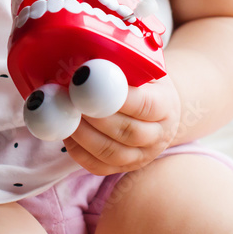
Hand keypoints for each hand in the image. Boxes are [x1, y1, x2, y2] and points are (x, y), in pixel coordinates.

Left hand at [63, 76, 181, 175]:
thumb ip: (123, 68)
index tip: (91, 85)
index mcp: (166, 107)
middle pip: (127, 132)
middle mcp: (158, 136)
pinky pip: (98, 166)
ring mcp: (142, 156)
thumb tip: (91, 65)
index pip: (144, 105)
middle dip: (95, 117)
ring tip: (65, 117)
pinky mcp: (124, 167)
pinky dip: (78, 152)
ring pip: (111, 152)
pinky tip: (66, 134)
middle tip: (72, 101)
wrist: (158, 109)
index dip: (117, 98)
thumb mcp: (144, 69)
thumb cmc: (145, 83)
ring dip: (83, 136)